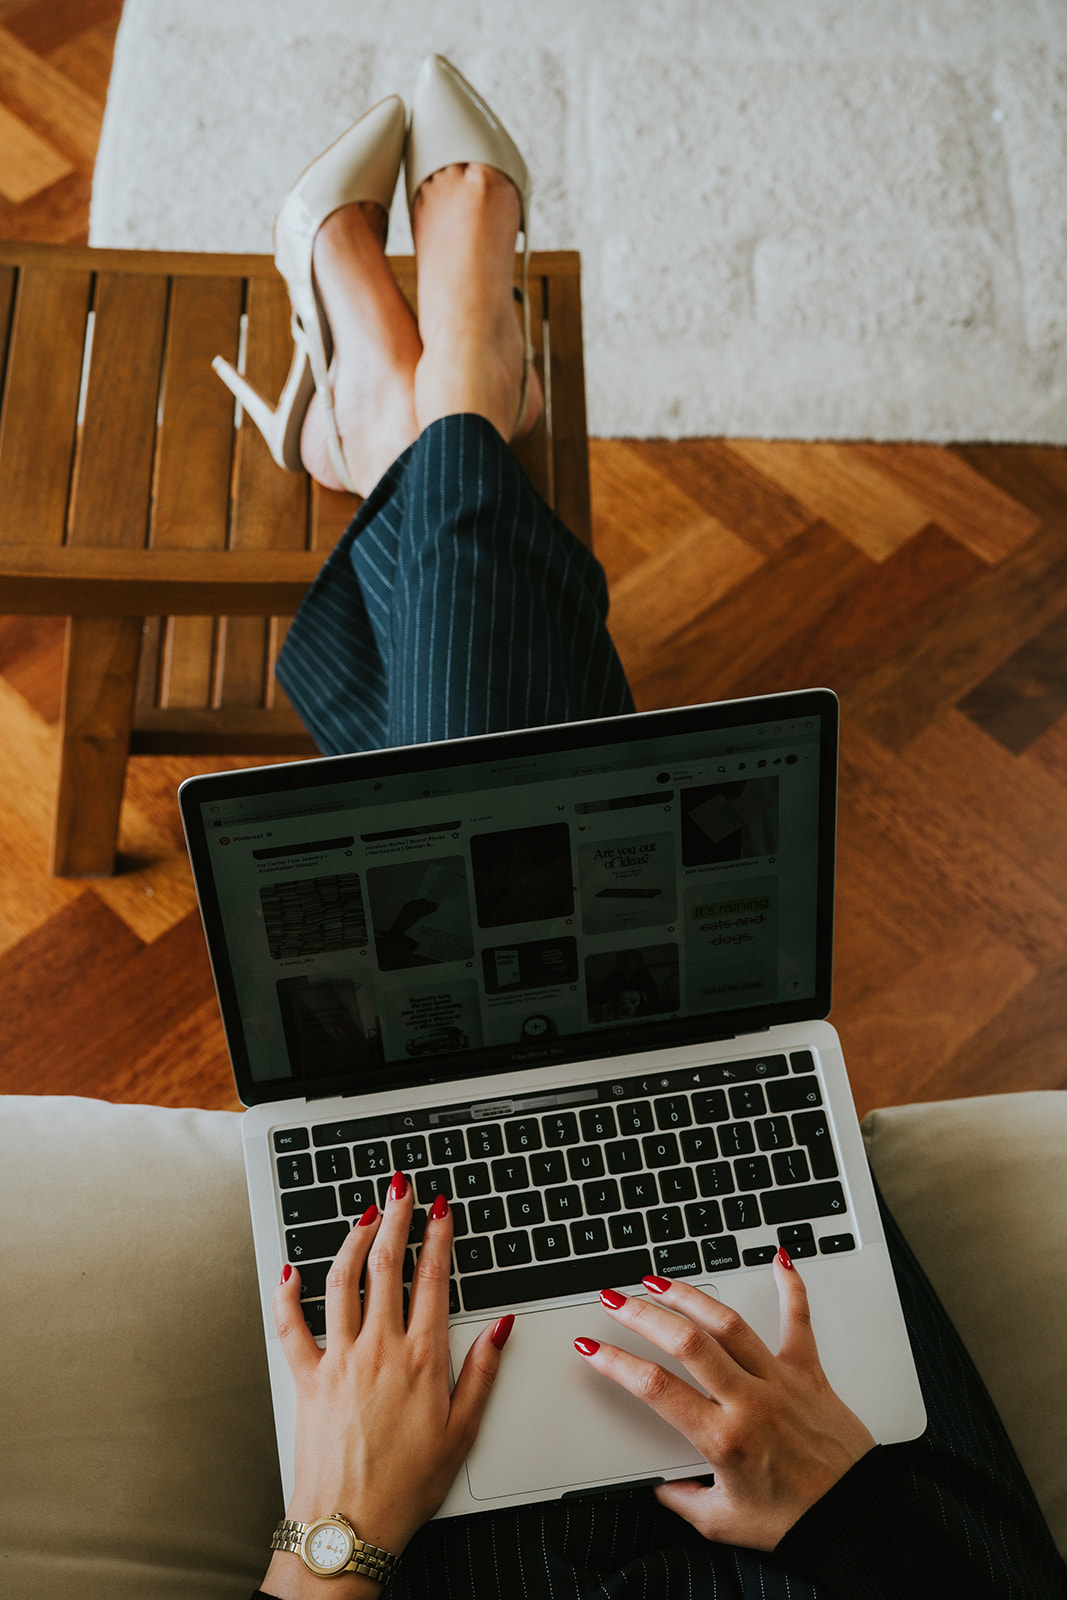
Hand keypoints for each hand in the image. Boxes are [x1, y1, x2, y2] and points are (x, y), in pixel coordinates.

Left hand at [267, 1175, 511, 1593]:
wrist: (350, 1526)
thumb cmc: (408, 1486)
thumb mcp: (464, 1432)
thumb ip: (484, 1373)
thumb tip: (502, 1326)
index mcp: (423, 1359)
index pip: (433, 1279)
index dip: (437, 1236)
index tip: (439, 1209)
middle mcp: (379, 1349)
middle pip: (386, 1265)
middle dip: (395, 1218)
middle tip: (399, 1188)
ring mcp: (339, 1359)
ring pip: (341, 1281)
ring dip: (352, 1239)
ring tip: (363, 1214)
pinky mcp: (307, 1378)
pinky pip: (291, 1325)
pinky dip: (288, 1294)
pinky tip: (291, 1269)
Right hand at [576, 1251, 874, 1551]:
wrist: (856, 1521)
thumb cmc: (797, 1523)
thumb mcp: (723, 1524)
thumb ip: (681, 1499)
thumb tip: (657, 1485)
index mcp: (722, 1439)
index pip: (656, 1388)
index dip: (616, 1363)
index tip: (592, 1347)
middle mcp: (748, 1402)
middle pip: (686, 1343)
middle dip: (643, 1315)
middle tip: (614, 1299)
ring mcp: (780, 1381)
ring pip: (729, 1325)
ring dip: (690, 1297)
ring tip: (660, 1280)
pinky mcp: (809, 1372)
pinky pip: (798, 1321)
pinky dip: (791, 1287)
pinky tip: (780, 1259)